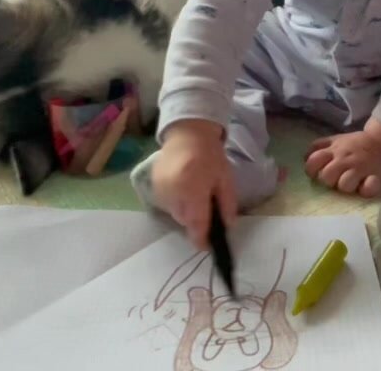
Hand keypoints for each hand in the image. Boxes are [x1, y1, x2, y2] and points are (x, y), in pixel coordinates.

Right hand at [152, 119, 236, 248]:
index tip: (207, 246)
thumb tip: (227, 227)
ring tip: (195, 197)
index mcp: (193, 188)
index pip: (196, 223)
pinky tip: (184, 190)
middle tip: (206, 212)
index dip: (202, 239)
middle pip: (185, 221)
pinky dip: (176, 203)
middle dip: (196, 222)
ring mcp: (160, 189)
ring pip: (175, 214)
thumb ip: (227, 205)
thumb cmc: (210, 155)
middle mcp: (173, 191)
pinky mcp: (153, 186)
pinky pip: (167, 205)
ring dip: (186, 213)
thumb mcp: (225, 178)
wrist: (187, 134)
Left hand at [304, 117, 380, 197]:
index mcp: (333, 150)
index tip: (316, 173)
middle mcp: (344, 160)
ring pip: (344, 185)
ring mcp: (359, 169)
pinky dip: (366, 190)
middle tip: (336, 179)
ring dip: (346, 187)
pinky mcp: (375, 177)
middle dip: (329, 181)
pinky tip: (365, 186)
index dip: (311, 170)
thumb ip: (319, 146)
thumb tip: (304, 158)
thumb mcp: (335, 140)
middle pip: (326, 177)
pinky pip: (368, 190)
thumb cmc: (355, 144)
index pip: (312, 162)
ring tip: (352, 183)